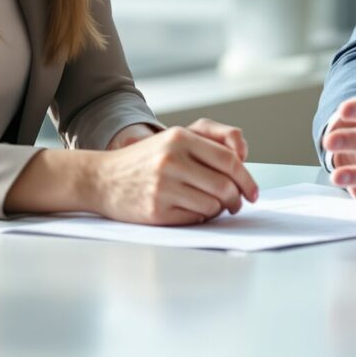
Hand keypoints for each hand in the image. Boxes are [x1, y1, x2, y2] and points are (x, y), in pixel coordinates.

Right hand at [85, 124, 258, 225]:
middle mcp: (172, 160)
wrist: (102, 178)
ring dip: (218, 210)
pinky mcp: (157, 211)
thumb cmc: (144, 160)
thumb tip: (243, 158)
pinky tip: (190, 210)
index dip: (247, 179)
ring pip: (212, 205)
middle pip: (225, 186)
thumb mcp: (174, 138)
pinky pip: (195, 218)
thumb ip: (211, 141)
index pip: (229, 160)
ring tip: (210, 206)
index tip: (253, 192)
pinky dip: (199, 217)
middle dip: (237, 199)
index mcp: (180, 138)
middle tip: (236, 204)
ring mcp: (163, 186)